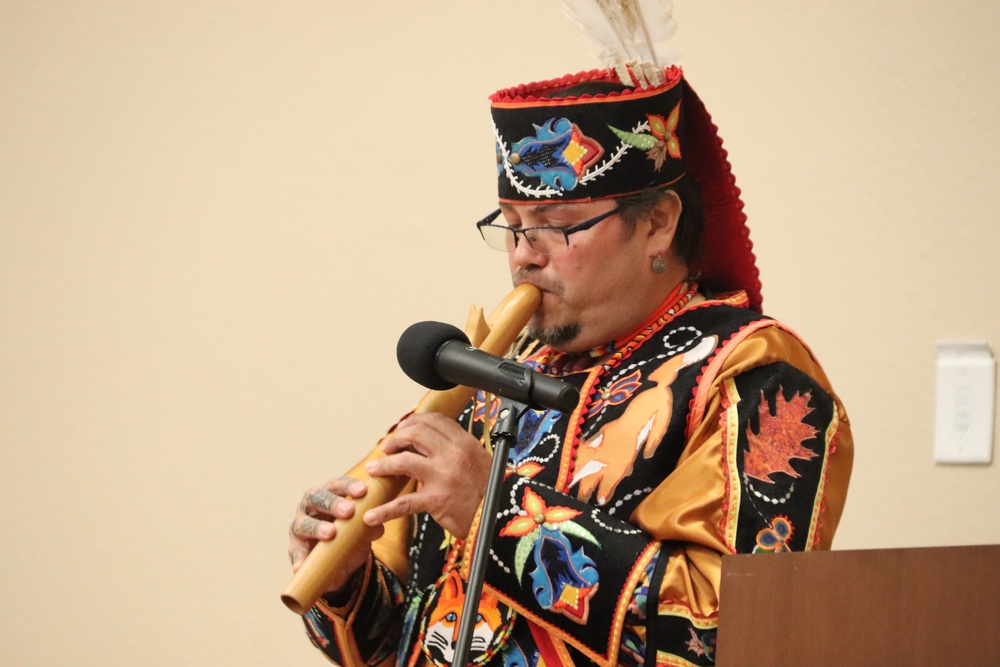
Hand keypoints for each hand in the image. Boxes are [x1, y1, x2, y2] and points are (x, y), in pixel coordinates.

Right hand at [287, 476, 383, 592]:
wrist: (336, 562)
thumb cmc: (348, 535)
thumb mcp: (361, 531)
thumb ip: (369, 527)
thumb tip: (378, 527)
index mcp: (328, 495)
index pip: (336, 485)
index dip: (347, 486)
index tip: (362, 491)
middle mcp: (310, 507)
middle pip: (315, 497)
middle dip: (332, 502)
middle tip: (349, 511)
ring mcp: (300, 527)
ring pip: (302, 523)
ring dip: (317, 527)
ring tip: (330, 534)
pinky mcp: (295, 548)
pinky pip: (295, 553)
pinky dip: (299, 559)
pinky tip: (301, 566)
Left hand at [362, 413, 490, 537]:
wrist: (500, 518)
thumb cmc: (491, 491)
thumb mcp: (480, 460)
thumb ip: (458, 450)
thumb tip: (435, 443)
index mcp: (465, 443)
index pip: (434, 421)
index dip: (413, 422)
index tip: (403, 428)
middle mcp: (453, 454)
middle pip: (415, 434)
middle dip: (395, 438)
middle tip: (386, 447)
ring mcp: (443, 476)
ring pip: (403, 461)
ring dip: (383, 465)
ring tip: (374, 470)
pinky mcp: (436, 500)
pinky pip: (404, 503)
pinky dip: (384, 510)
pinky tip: (371, 516)